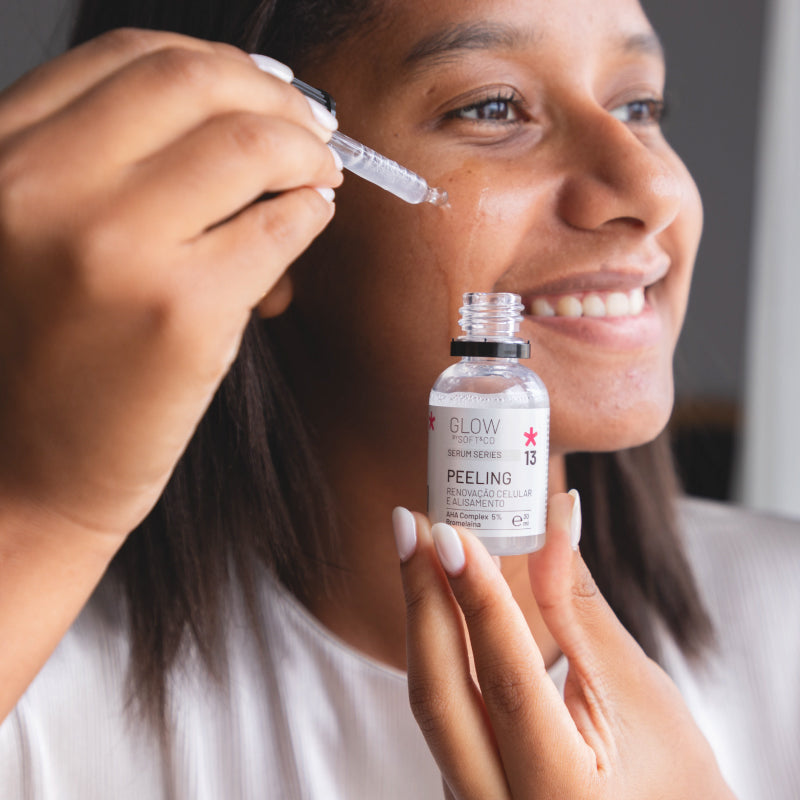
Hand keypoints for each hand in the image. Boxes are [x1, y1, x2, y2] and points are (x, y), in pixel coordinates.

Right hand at [0, 29, 341, 538]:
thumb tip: (243, 115)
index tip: (262, 88)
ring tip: (318, 176)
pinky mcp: (182, 312)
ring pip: (251, 145)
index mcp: (3, 158)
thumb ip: (112, 165)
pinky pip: (280, 226)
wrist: (32, 470)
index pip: (131, 58)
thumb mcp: (41, 233)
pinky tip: (308, 221)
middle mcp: (43, 188)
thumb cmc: (47, 356)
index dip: (219, 64)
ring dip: (307, 152)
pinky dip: (310, 212)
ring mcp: (114, 249)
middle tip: (310, 127)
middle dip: (276, 95)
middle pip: (196, 81)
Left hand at [393, 495, 735, 798]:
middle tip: (413, 524)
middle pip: (440, 695)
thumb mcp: (636, 689)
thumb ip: (577, 605)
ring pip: (433, 704)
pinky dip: (439, 650)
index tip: (452, 530)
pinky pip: (442, 714)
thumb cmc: (676, 778)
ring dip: (425, 618)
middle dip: (423, 597)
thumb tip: (551, 518)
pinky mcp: (465, 793)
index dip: (476, 596)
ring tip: (424, 547)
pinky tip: (441, 600)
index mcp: (564, 795)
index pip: (506, 678)